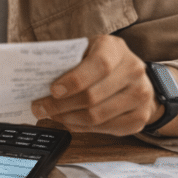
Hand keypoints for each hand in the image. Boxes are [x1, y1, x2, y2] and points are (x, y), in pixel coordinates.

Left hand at [30, 35, 160, 135]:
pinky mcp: (140, 117)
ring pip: (97, 116)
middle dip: (60, 105)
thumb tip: (36, 79)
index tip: (53, 90)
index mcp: (116, 48)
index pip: (99, 65)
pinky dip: (82, 127)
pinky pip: (105, 129)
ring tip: (52, 114)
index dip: (74, 80)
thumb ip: (66, 62)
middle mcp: (133, 70)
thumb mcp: (85, 51)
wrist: (132, 76)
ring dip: (68, 118)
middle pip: (93, 96)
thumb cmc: (99, 61)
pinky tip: (70, 120)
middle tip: (39, 107)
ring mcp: (141, 95)